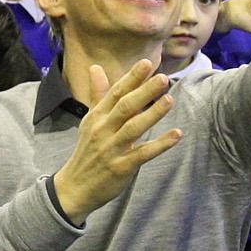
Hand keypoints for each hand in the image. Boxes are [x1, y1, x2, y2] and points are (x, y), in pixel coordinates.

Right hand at [52, 62, 180, 218]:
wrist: (74, 187)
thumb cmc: (87, 151)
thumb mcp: (89, 121)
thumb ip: (98, 94)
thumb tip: (95, 67)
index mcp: (97, 117)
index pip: (115, 93)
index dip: (131, 78)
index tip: (147, 63)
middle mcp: (103, 130)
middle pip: (125, 107)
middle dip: (144, 92)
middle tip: (163, 78)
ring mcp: (112, 149)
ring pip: (133, 128)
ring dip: (152, 114)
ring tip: (169, 99)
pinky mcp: (121, 168)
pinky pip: (142, 154)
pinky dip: (160, 144)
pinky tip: (176, 135)